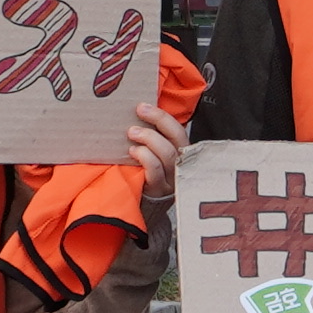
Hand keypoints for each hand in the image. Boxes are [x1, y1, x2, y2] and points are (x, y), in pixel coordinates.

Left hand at [122, 101, 187, 220]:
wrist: (145, 206)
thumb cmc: (147, 173)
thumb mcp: (155, 153)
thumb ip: (153, 136)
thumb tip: (138, 111)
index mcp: (180, 152)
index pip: (177, 130)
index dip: (161, 117)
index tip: (143, 106)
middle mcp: (180, 165)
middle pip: (176, 139)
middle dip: (157, 121)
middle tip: (138, 113)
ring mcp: (171, 179)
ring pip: (166, 155)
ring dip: (148, 139)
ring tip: (132, 133)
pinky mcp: (159, 191)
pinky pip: (155, 171)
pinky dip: (144, 158)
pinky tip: (132, 152)